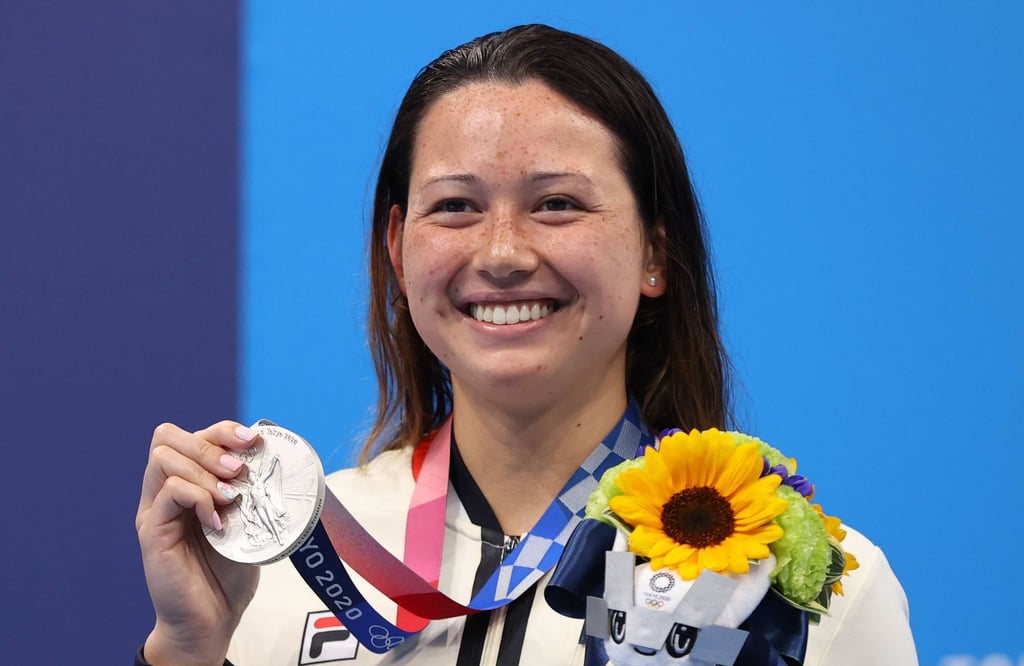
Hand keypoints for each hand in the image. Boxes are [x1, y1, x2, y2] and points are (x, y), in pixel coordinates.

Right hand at [136, 421, 261, 665]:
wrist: (212, 620)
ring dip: (205, 469)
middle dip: (210, 443)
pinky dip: (200, 498)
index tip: (253, 441)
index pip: (192, 435)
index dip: (222, 430)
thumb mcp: (247, 522)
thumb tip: (272, 456)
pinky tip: (218, 521)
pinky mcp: (152, 531)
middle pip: (168, 436)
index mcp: (187, 484)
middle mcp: (165, 491)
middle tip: (239, 469)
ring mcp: (155, 510)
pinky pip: (169, 492)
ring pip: (164, 457)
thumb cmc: (229, 573)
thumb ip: (250, 490)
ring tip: (231, 496)